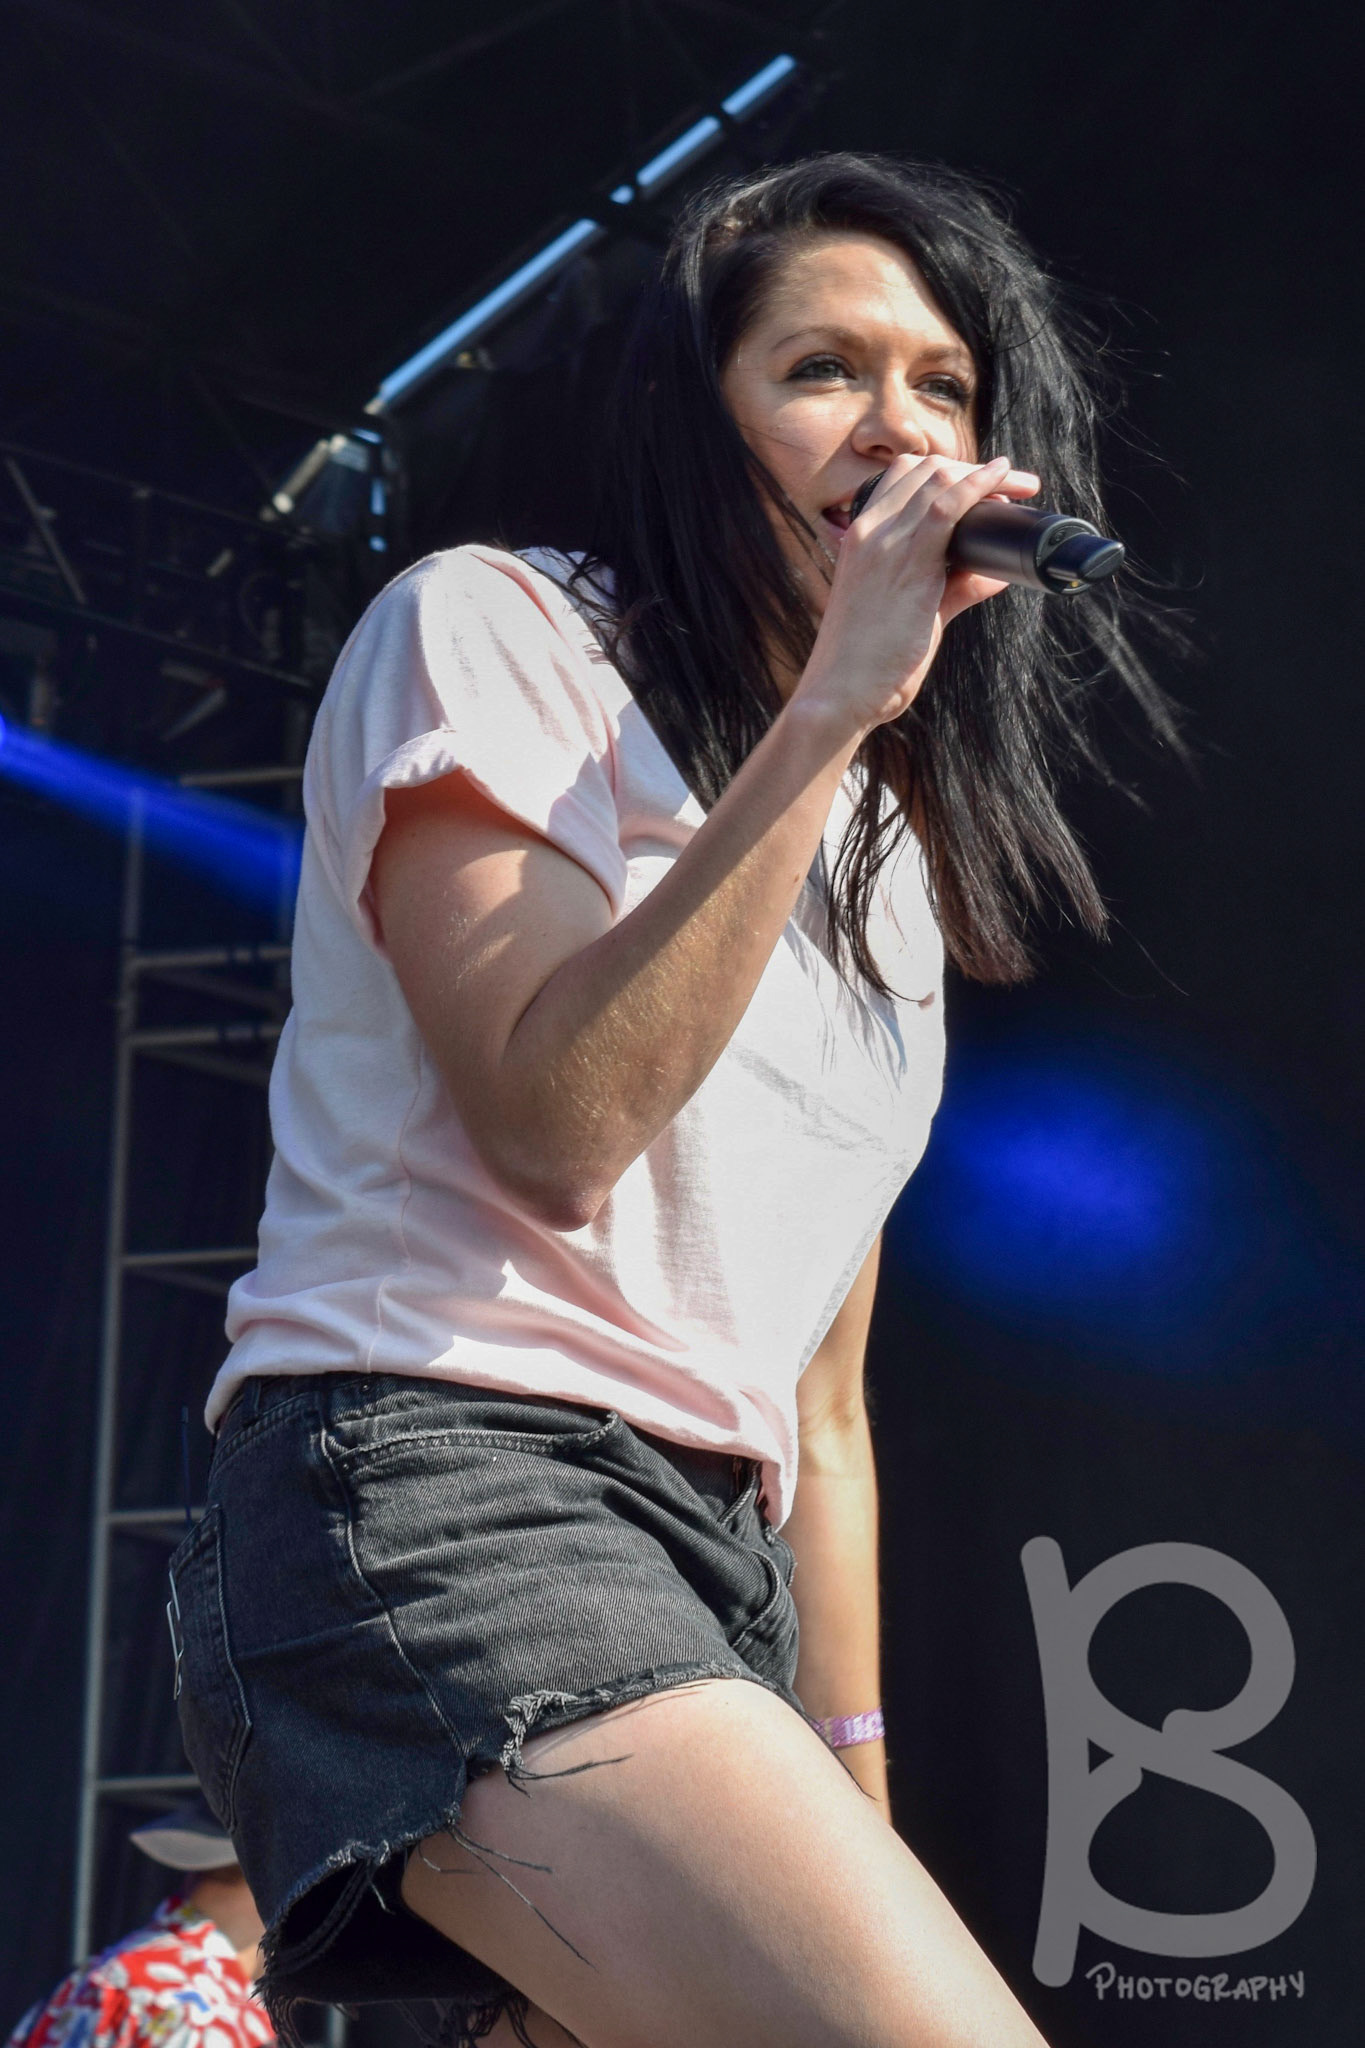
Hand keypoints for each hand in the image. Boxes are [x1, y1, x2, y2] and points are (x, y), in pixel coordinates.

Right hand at [790, 452, 1037, 737]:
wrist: (838, 693)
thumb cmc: (868, 664)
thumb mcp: (914, 616)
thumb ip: (953, 591)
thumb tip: (993, 576)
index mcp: (859, 538)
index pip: (902, 477)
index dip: (946, 470)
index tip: (980, 485)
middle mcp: (869, 532)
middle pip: (924, 470)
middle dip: (973, 467)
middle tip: (1011, 483)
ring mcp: (885, 543)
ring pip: (939, 480)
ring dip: (987, 476)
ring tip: (1020, 484)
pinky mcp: (907, 563)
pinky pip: (948, 508)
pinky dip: (980, 488)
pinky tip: (1003, 482)